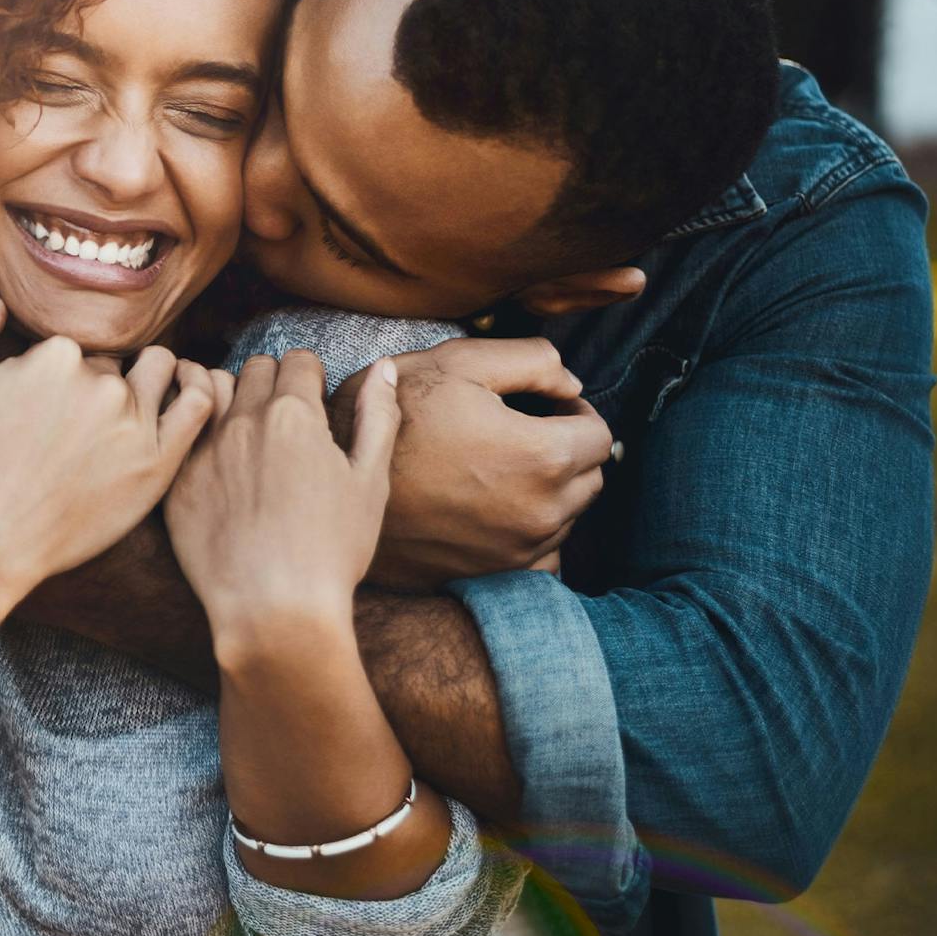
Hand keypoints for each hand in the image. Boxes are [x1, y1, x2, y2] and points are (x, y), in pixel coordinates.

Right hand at [0, 298, 215, 615]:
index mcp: (55, 354)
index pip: (72, 350)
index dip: (56, 378)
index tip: (42, 413)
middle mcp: (99, 381)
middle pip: (113, 364)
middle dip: (96, 386)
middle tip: (73, 430)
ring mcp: (132, 422)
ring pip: (159, 372)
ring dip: (147, 381)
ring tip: (125, 414)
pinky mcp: (158, 462)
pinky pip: (199, 405)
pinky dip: (197, 389)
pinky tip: (183, 397)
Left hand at [167, 351, 400, 635]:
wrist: (274, 610)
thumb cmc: (332, 550)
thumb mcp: (371, 482)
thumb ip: (378, 417)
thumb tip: (385, 368)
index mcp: (295, 415)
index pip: (298, 361)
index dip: (311, 377)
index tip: (315, 400)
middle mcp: (243, 422)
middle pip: (255, 369)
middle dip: (273, 383)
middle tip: (286, 420)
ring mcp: (203, 450)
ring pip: (210, 390)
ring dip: (229, 398)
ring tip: (246, 432)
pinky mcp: (176, 481)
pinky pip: (181, 435)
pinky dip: (198, 436)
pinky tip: (217, 465)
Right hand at [342, 338, 612, 589]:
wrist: (337, 486)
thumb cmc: (395, 421)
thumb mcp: (455, 363)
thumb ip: (531, 360)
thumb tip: (571, 384)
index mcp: (543, 455)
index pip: (599, 433)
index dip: (573, 411)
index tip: (544, 406)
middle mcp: (543, 511)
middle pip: (590, 477)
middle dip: (567, 450)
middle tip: (520, 433)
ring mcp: (519, 550)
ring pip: (567, 516)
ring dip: (550, 490)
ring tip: (498, 468)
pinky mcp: (495, 575)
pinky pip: (542, 557)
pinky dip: (531, 534)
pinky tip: (495, 511)